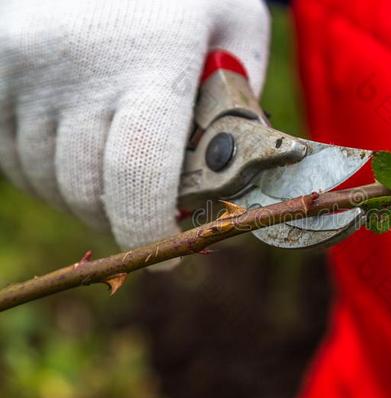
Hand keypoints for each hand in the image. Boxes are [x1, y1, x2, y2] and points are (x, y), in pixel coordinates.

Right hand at [0, 0, 269, 248]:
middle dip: (122, 217)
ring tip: (115, 164)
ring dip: (84, 192)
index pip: (139, 176)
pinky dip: (43, 168)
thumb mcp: (234, 23)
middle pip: (89, 189)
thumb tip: (224, 171)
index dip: (148, 232)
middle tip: (147, 210)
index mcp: (152, 57)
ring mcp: (23, 66)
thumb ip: (239, 96)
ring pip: (46, 178)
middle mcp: (78, 65)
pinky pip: (10, 155)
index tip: (165, 253)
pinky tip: (75, 143)